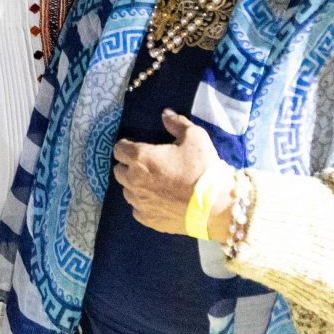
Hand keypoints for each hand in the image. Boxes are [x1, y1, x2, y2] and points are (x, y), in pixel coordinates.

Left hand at [115, 111, 234, 236]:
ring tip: (153, 183)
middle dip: (128, 165)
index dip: (127, 146)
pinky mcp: (147, 219)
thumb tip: (165, 114)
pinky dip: (143, 203)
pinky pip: (137, 209)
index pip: (119, 148)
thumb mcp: (195, 137)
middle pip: (118, 170)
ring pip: (127, 190)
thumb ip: (176, 123)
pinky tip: (158, 200)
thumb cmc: (203, 168)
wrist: (214, 205)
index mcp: (141, 158)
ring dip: (135, 185)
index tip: (138, 147)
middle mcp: (133, 180)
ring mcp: (139, 202)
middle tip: (146, 164)